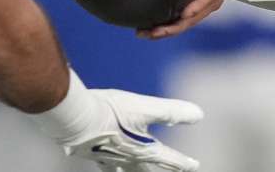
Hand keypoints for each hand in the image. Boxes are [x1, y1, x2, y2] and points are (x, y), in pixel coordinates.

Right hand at [45, 81, 202, 171]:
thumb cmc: (111, 111)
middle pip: (148, 169)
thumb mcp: (145, 107)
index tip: (194, 165)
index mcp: (144, 150)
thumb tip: (199, 115)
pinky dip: (108, 165)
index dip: (182, 162)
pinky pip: (103, 164)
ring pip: (125, 170)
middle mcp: (128, 158)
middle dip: (160, 170)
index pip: (169, 158)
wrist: (75, 119)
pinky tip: (102, 162)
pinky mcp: (91, 153)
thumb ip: (171, 112)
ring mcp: (109, 158)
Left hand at [139, 0, 234, 39]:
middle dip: (174, 26)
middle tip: (153, 30)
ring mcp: (205, 7)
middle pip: (193, 17)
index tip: (184, 12)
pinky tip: (146, 29)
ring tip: (143, 33)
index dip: (197, 5)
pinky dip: (166, 27)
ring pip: (185, 24)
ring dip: (166, 31)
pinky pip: (181, 22)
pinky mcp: (196, 11)